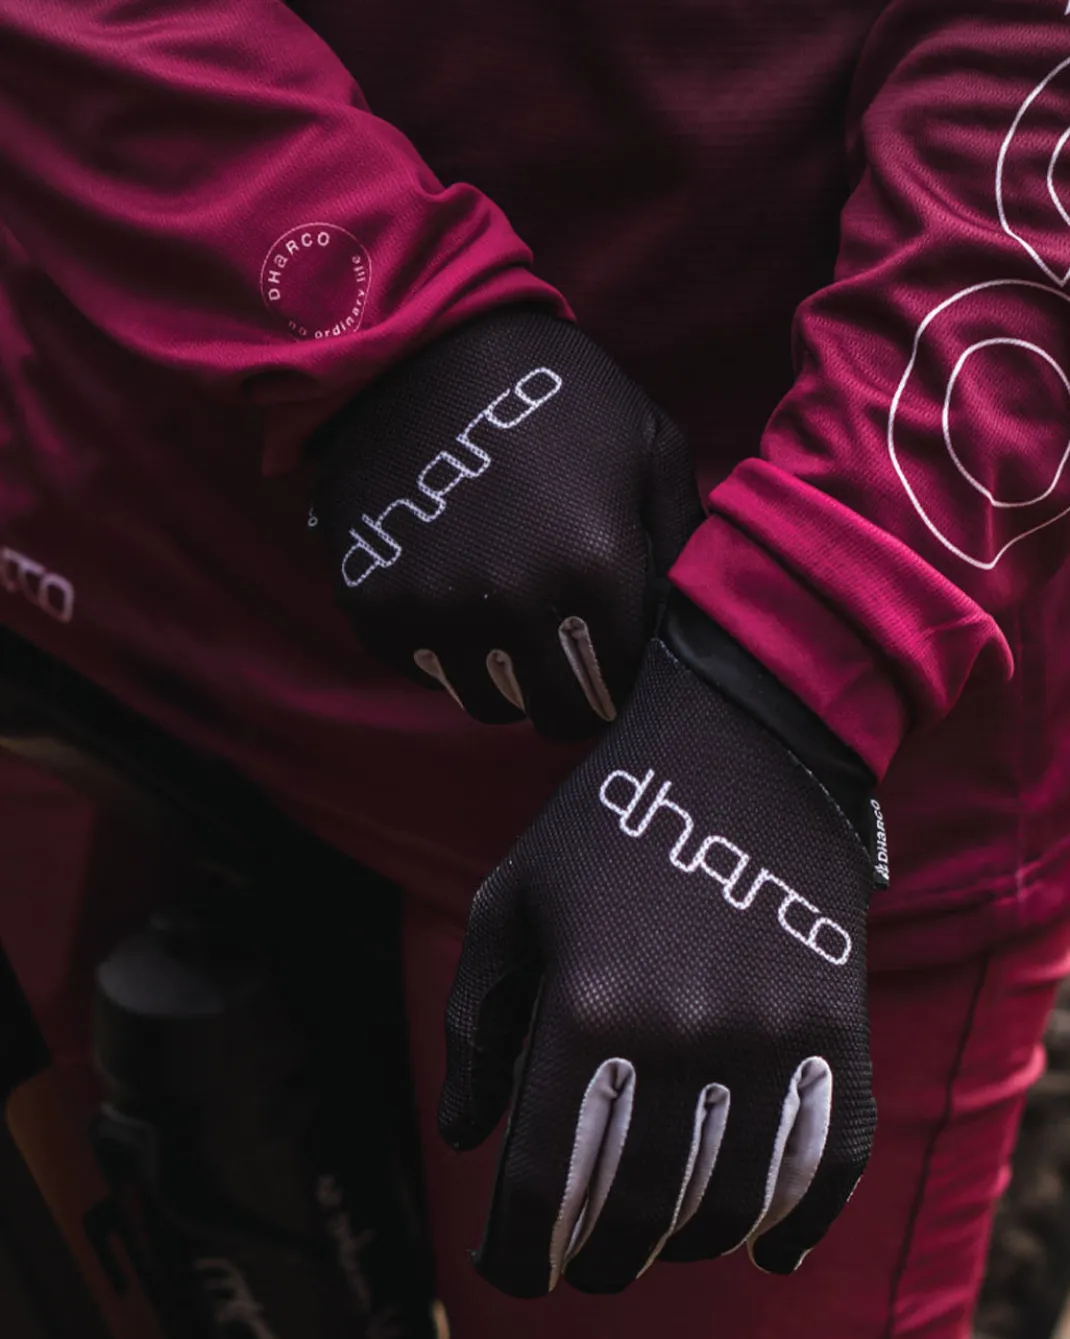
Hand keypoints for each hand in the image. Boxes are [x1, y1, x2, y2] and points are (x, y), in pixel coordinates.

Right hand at [312, 308, 701, 738]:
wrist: (419, 343)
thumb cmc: (556, 394)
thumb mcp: (651, 444)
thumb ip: (684, 542)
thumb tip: (695, 623)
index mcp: (593, 568)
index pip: (625, 686)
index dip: (627, 672)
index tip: (616, 646)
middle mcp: (513, 604)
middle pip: (557, 713)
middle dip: (571, 689)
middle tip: (565, 646)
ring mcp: (435, 612)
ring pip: (487, 702)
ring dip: (505, 673)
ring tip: (508, 609)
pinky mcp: (374, 608)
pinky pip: (423, 670)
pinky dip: (444, 648)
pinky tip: (453, 586)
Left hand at [438, 595, 883, 1294]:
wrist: (741, 744)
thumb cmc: (606, 821)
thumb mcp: (512, 898)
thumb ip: (476, 1021)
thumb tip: (462, 1135)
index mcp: (589, 1004)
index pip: (546, 1181)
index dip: (518, 1247)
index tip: (507, 1268)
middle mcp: (686, 1034)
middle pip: (638, 1210)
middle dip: (595, 1257)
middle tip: (577, 1263)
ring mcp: (774, 1035)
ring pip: (730, 1203)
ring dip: (683, 1243)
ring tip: (653, 1239)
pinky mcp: (839, 1026)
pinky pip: (830, 1161)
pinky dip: (797, 1221)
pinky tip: (765, 1249)